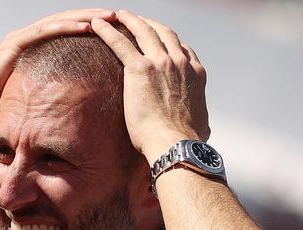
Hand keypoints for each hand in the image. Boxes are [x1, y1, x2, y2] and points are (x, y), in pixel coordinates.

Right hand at [0, 9, 116, 135]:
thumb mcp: (28, 104)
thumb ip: (45, 100)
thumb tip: (65, 117)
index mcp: (33, 52)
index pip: (67, 35)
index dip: (93, 31)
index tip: (117, 33)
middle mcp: (27, 41)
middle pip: (67, 23)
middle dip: (95, 18)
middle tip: (122, 17)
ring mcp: (19, 40)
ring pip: (59, 21)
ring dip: (87, 17)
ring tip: (111, 16)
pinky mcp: (12, 46)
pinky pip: (44, 32)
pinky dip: (66, 26)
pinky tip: (87, 26)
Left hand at [91, 11, 209, 163]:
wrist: (174, 143)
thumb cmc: (185, 142)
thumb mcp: (202, 126)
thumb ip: (202, 121)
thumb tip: (205, 130)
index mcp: (195, 74)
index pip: (183, 49)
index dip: (169, 41)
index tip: (159, 39)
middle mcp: (180, 62)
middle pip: (163, 33)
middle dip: (149, 24)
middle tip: (136, 20)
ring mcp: (161, 62)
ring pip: (143, 31)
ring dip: (129, 20)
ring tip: (117, 15)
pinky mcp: (140, 68)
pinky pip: (120, 43)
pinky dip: (107, 31)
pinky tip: (97, 24)